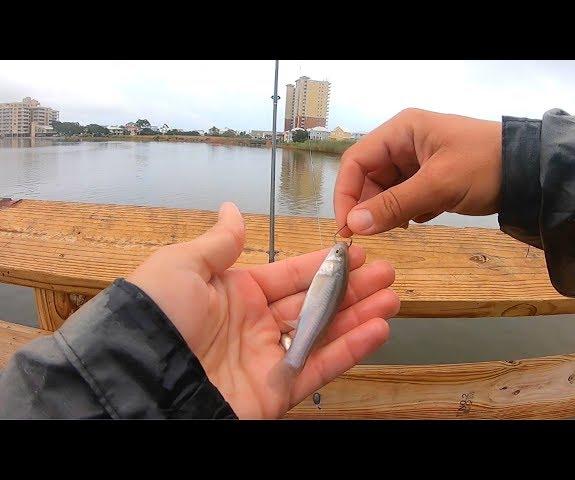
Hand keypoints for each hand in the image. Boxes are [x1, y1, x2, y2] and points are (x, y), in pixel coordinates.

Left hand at [127, 202, 398, 418]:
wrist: (141, 377)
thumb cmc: (155, 315)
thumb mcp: (182, 266)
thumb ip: (219, 243)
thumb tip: (232, 210)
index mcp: (233, 293)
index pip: (289, 274)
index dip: (323, 263)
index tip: (355, 251)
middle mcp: (253, 324)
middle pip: (313, 302)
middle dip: (351, 287)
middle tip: (387, 272)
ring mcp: (266, 358)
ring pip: (323, 333)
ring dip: (359, 315)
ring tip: (392, 297)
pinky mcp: (275, 392)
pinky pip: (319, 368)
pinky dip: (350, 350)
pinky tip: (378, 329)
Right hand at [334, 108, 501, 236]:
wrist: (530, 173)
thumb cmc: (484, 166)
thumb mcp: (438, 185)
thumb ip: (394, 205)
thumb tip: (353, 225)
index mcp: (401, 131)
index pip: (356, 161)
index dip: (345, 193)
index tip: (347, 227)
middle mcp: (403, 144)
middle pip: (368, 178)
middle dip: (369, 206)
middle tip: (375, 233)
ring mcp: (416, 162)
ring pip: (386, 191)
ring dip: (389, 211)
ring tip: (405, 225)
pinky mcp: (429, 179)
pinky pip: (404, 198)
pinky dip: (407, 212)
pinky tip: (422, 218)